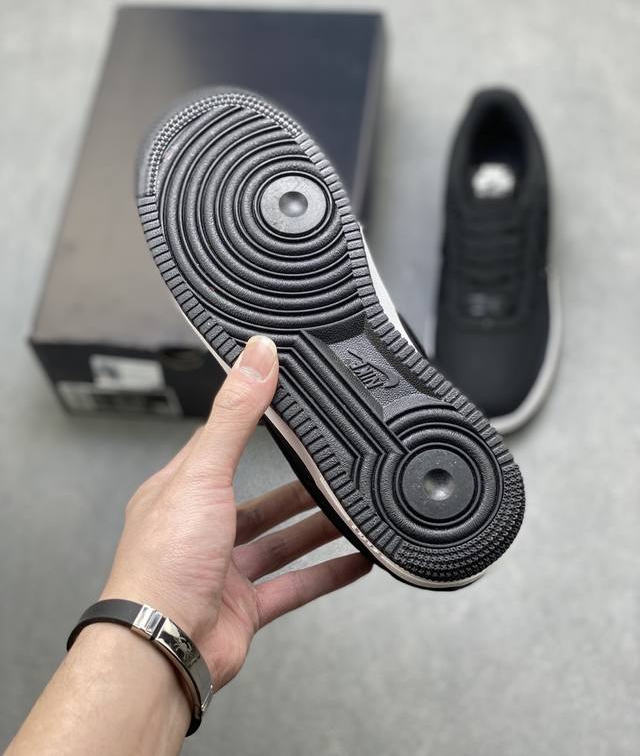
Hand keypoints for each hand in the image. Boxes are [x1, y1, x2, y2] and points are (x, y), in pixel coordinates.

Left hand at [101, 335, 371, 688]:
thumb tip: (256, 355)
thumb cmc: (165, 562)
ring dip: (317, 527)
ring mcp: (224, 570)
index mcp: (181, 492)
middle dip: (298, 485)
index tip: (288, 405)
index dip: (254, 424)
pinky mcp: (245, 607)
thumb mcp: (204, 473)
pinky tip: (357, 561)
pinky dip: (327, 574)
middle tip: (334, 466)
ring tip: (353, 508)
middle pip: (259, 499)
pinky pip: (295, 585)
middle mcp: (201, 529)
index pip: (221, 445)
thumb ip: (236, 415)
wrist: (160, 647)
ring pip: (281, 541)